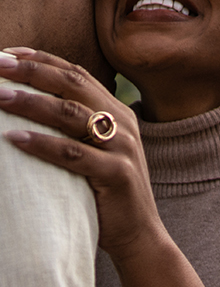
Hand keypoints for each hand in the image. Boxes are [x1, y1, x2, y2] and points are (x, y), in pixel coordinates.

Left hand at [0, 48, 165, 260]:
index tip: (7, 53)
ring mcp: (123, 149)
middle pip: (75, 87)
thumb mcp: (96, 151)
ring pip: (73, 116)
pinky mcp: (116, 174)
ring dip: (31, 104)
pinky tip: (14, 138)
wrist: (139, 233)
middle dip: (33, 73)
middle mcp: (123, 125)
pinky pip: (74, 154)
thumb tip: (27, 103)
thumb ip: (76, 126)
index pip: (78, 75)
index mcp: (118, 113)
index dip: (42, 61)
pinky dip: (42, 144)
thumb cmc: (106, 191)